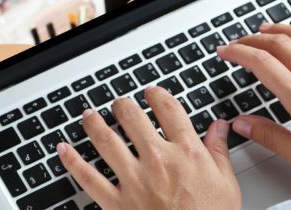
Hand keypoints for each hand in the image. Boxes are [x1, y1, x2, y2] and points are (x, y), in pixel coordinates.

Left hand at [57, 86, 240, 209]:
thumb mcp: (226, 183)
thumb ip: (218, 151)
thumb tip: (219, 128)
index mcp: (187, 152)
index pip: (168, 110)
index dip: (157, 95)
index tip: (151, 93)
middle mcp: (158, 161)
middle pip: (132, 118)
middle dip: (122, 105)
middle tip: (119, 104)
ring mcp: (135, 180)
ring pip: (106, 141)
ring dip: (94, 124)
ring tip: (89, 116)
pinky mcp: (117, 203)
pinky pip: (89, 178)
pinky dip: (72, 162)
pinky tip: (64, 150)